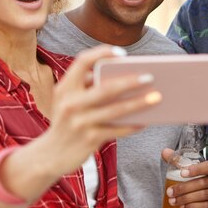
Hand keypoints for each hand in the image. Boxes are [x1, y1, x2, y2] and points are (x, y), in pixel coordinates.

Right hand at [43, 45, 161, 173]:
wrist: (51, 154)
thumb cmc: (67, 120)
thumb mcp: (69, 100)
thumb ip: (87, 86)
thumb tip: (123, 76)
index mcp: (65, 88)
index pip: (82, 62)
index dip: (102, 54)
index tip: (123, 53)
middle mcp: (70, 103)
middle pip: (105, 88)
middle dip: (130, 81)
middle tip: (151, 76)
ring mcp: (80, 122)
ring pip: (115, 110)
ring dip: (138, 103)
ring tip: (157, 97)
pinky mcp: (89, 139)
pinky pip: (117, 130)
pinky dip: (132, 125)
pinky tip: (145, 120)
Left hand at [162, 148, 207, 207]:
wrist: (207, 196)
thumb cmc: (197, 178)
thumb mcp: (188, 169)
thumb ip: (177, 160)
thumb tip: (165, 152)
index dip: (197, 169)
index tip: (182, 173)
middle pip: (202, 183)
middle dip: (184, 188)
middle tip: (170, 191)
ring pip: (202, 195)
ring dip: (185, 198)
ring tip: (173, 200)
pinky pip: (205, 206)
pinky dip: (193, 206)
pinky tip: (183, 206)